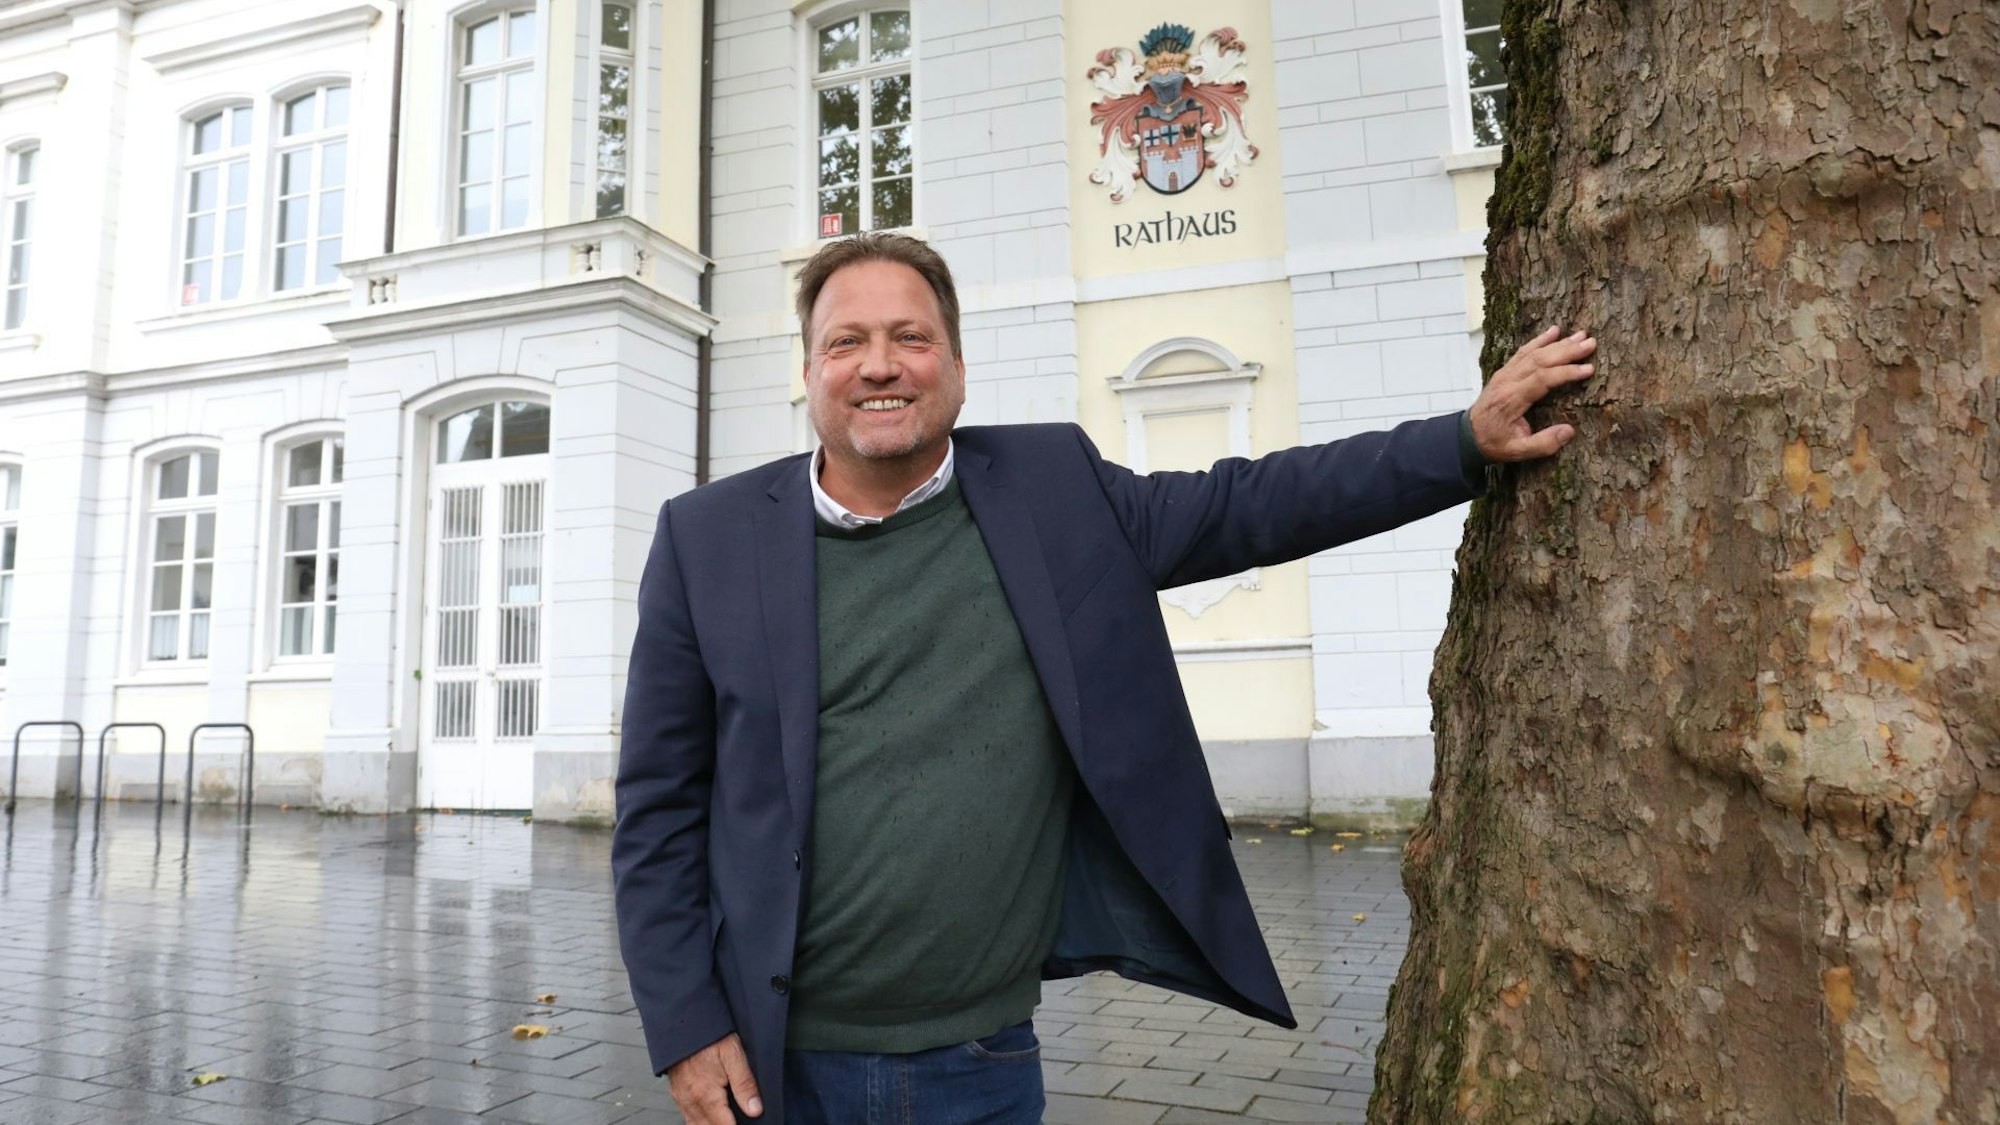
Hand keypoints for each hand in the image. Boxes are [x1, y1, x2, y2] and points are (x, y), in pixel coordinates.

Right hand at [667, 1033, 762, 1122]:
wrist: (684, 1020)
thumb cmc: (709, 1035)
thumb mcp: (734, 1054)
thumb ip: (744, 1084)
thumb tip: (755, 1110)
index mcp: (706, 1094)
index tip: (749, 1124)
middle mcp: (691, 1100)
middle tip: (740, 1121)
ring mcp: (682, 1098)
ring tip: (727, 1120)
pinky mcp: (677, 1093)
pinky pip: (687, 1117)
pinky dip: (699, 1122)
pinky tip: (710, 1117)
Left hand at [1468, 325, 1596, 461]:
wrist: (1467, 436)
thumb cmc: (1494, 444)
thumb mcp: (1517, 452)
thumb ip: (1543, 444)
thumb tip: (1569, 431)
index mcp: (1511, 400)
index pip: (1542, 379)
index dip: (1565, 372)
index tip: (1588, 369)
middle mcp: (1507, 382)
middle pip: (1539, 360)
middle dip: (1567, 350)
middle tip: (1591, 343)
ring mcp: (1504, 374)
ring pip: (1533, 353)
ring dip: (1558, 343)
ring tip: (1581, 335)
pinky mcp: (1504, 371)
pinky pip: (1523, 351)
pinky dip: (1539, 340)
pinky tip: (1555, 331)